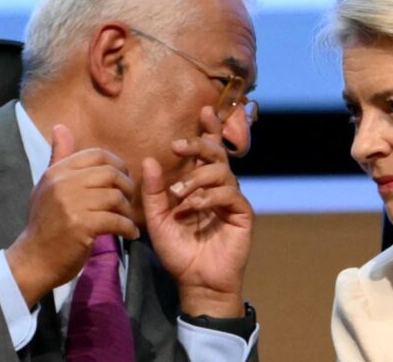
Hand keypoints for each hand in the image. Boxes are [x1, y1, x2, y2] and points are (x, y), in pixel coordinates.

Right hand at [6, 124, 139, 306]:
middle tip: (129, 202)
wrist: (34, 260)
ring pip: (116, 197)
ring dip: (128, 210)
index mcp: (57, 171)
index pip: (97, 155)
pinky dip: (128, 228)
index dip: (118, 165)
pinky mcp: (81, 226)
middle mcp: (63, 183)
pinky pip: (116, 220)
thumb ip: (59, 157)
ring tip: (127, 220)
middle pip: (111, 174)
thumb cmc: (45, 223)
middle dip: (127, 187)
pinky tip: (130, 234)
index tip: (122, 181)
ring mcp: (71, 204)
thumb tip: (60, 127)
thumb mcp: (48, 186)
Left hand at [141, 107, 252, 316]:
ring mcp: (232, 200)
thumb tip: (150, 160)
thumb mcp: (158, 219)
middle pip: (216, 154)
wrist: (196, 281)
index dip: (209, 130)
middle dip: (198, 145)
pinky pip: (229, 194)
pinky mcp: (242, 214)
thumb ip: (154, 192)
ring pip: (221, 172)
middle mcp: (219, 188)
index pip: (208, 151)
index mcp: (201, 185)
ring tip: (179, 196)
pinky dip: (208, 197)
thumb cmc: (178, 251)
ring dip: (196, 179)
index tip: (204, 110)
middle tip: (177, 147)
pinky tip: (193, 208)